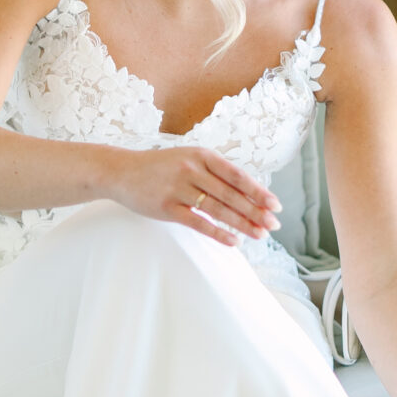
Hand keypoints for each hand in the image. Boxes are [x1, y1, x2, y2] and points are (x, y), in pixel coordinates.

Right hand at [108, 144, 280, 245]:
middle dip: (255, 211)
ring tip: (260, 235)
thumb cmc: (160, 167)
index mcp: (201, 154)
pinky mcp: (166, 207)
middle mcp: (191, 169)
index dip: (258, 191)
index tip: (276, 205)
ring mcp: (178, 188)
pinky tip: (234, 242)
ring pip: (218, 209)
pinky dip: (218, 233)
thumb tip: (247, 192)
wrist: (121, 172)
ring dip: (242, 224)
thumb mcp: (188, 158)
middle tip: (274, 225)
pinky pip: (198, 223)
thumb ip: (213, 172)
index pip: (237, 175)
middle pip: (231, 194)